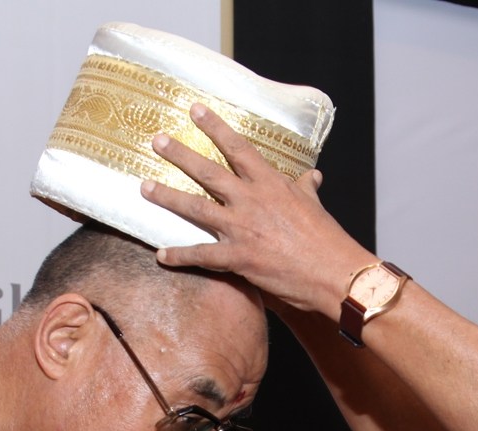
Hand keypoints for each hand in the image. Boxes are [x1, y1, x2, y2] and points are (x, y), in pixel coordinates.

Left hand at [142, 104, 375, 317]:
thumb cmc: (326, 238)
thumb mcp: (315, 205)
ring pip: (195, 208)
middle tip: (157, 140)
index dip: (214, 127)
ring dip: (167, 197)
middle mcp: (251, 200)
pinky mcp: (238, 258)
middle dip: (179, 154)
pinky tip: (161, 255)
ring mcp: (241, 228)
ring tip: (144, 187)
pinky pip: (201, 255)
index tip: (195, 111)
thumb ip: (306, 188)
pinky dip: (179, 255)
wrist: (333, 273)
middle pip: (207, 172)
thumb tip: (312, 175)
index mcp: (270, 183)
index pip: (238, 147)